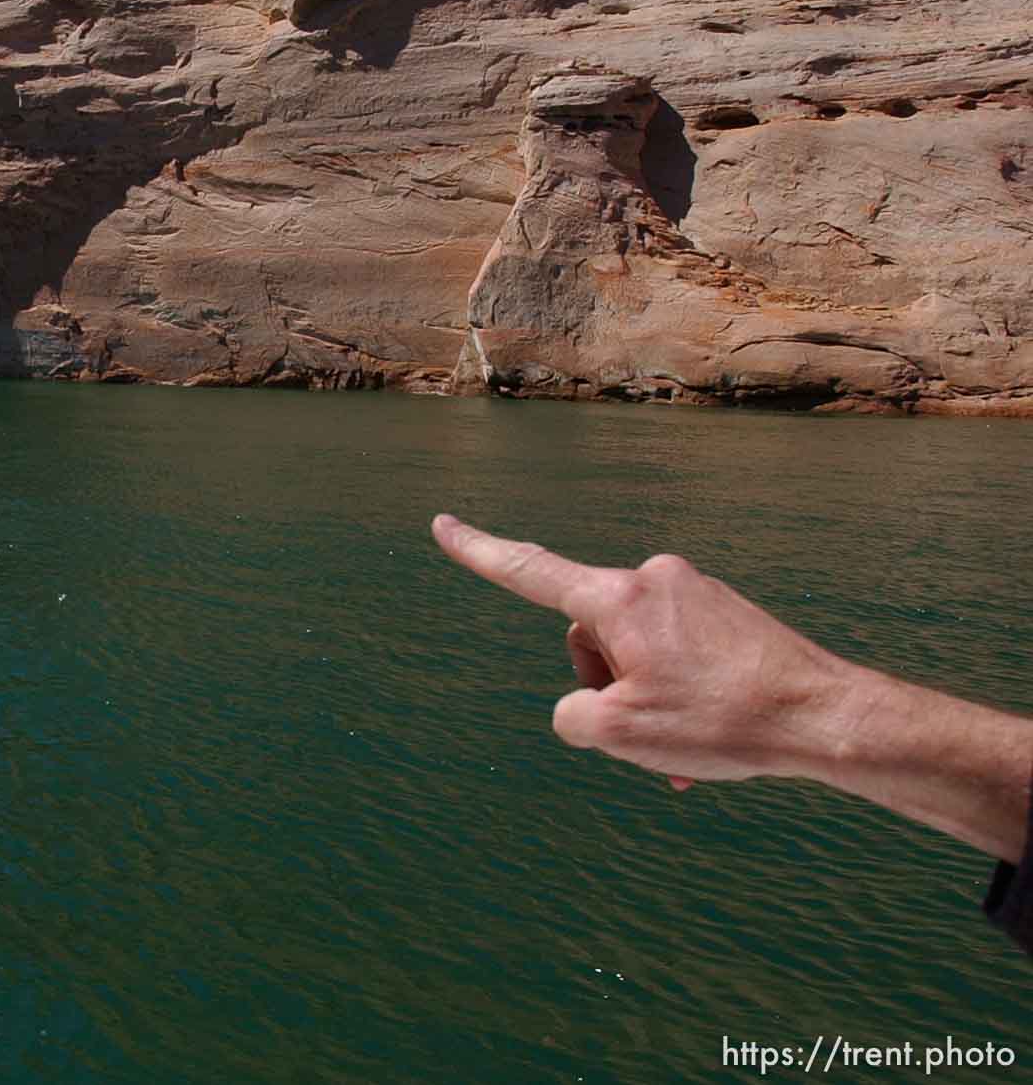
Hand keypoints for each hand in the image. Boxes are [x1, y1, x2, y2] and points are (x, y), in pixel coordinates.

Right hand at [430, 514, 861, 787]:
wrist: (828, 718)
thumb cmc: (721, 721)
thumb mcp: (617, 734)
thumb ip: (572, 715)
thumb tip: (588, 703)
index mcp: (618, 598)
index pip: (529, 570)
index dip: (478, 551)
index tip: (442, 525)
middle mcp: (655, 579)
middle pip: (590, 636)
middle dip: (604, 686)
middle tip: (648, 733)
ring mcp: (696, 594)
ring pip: (636, 652)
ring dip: (645, 700)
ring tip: (686, 744)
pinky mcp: (729, 616)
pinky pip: (678, 655)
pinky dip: (679, 698)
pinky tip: (710, 739)